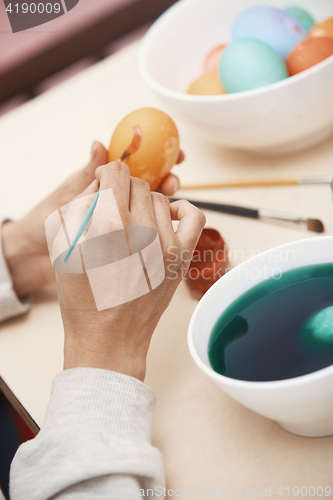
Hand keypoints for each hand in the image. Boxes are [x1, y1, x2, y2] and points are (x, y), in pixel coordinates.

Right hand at [57, 162, 204, 380]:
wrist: (108, 337)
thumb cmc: (82, 297)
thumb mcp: (63, 246)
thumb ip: (80, 204)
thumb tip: (103, 181)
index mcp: (107, 224)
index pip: (116, 172)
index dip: (106, 175)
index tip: (104, 185)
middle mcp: (140, 230)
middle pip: (138, 185)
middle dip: (123, 192)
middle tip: (114, 212)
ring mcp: (166, 245)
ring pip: (160, 199)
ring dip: (145, 205)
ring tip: (133, 225)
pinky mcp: (182, 258)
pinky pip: (193, 216)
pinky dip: (182, 210)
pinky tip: (166, 218)